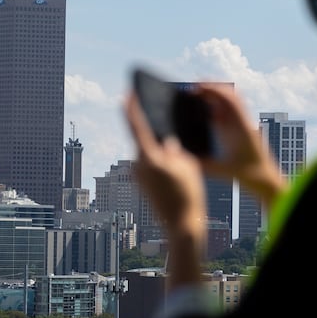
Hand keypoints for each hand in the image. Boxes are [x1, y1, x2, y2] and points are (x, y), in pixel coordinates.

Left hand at [124, 92, 207, 253]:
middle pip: (143, 139)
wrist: (181, 225)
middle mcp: (138, 164)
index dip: (132, 107)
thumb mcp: (188, 165)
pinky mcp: (140, 183)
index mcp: (149, 157)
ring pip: (147, 152)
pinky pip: (148, 164)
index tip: (128, 92)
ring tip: (172, 140)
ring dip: (157, 146)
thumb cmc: (188, 194)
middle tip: (159, 114)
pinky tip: (170, 159)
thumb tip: (168, 140)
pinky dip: (157, 159)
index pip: (137, 126)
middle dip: (153, 129)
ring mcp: (137, 175)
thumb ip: (175, 148)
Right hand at [195, 83, 285, 205]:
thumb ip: (206, 165)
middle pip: (229, 96)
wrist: (268, 180)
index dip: (213, 89)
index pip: (229, 100)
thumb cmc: (252, 176)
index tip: (197, 86)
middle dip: (212, 89)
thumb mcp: (226, 171)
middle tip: (193, 88)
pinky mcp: (242, 131)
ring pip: (230, 104)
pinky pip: (229, 114)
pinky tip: (205, 113)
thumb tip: (187, 158)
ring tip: (196, 96)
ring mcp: (243, 126)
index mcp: (242, 128)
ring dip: (215, 97)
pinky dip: (217, 108)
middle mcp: (244, 123)